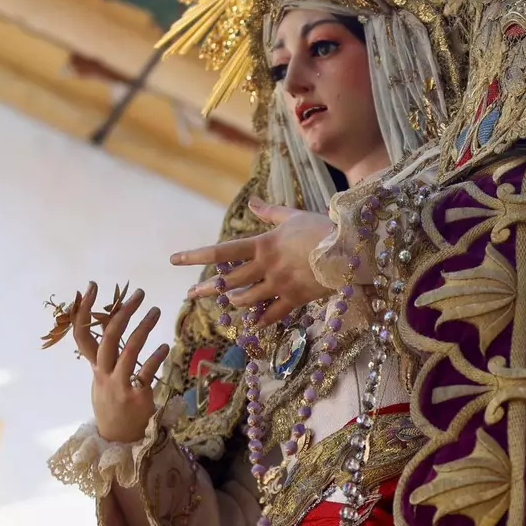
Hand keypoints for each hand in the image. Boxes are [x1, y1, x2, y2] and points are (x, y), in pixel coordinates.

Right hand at [70, 281, 170, 442]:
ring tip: (155, 311)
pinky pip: (146, 373)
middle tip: (140, 294)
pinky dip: (156, 357)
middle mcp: (104, 375)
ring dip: (143, 328)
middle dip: (123, 313)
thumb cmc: (113, 402)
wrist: (118, 439)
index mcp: (95, 368)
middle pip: (109, 338)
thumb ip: (106, 352)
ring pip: (129, 351)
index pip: (82, 334)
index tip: (91, 287)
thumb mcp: (103, 376)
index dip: (83, 310)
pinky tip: (165, 347)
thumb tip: (109, 321)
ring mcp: (119, 386)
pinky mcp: (137, 398)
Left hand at [172, 198, 335, 326]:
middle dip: (207, 288)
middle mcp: (265, 267)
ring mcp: (279, 285)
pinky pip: (270, 315)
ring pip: (245, 299)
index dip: (195, 256)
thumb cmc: (322, 228)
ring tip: (227, 302)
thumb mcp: (293, 215)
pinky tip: (251, 324)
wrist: (350, 250)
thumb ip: (269, 211)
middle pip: (228, 281)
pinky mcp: (294, 299)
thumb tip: (252, 201)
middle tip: (190, 293)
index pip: (221, 251)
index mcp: (262, 244)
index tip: (175, 260)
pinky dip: (259, 320)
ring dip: (233, 302)